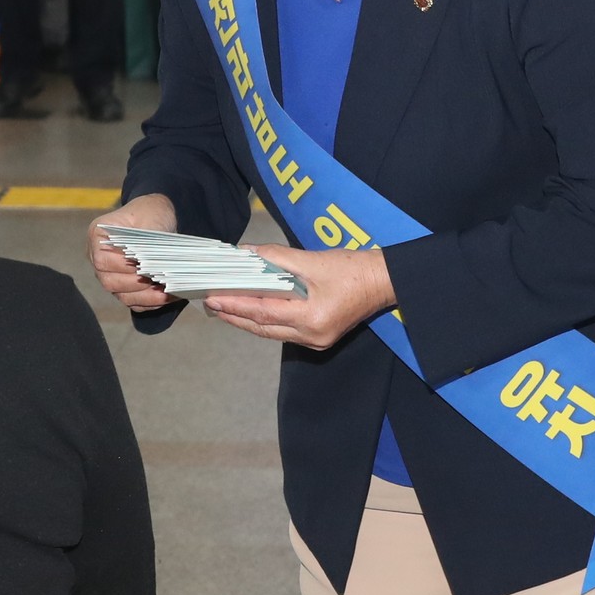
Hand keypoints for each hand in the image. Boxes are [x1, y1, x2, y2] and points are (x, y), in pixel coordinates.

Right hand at [88, 194, 176, 311]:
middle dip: (137, 284)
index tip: (143, 265)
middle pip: (110, 282)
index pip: (102, 260)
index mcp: (98, 237)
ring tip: (168, 291)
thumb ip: (147, 237)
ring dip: (147, 297)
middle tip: (159, 280)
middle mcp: (99, 258)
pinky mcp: (125, 288)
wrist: (156, 217)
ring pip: (123, 296)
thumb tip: (151, 260)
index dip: (123, 266)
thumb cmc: (149, 213)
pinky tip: (169, 296)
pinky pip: (135, 302)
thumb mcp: (150, 216)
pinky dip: (152, 302)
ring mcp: (111, 275)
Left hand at [201, 246, 395, 351]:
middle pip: (263, 328)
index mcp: (311, 319)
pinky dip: (265, 321)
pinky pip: (284, 331)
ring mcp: (316, 340)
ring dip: (247, 320)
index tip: (212, 297)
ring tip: (224, 308)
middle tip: (210, 304)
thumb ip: (277, 258)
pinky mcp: (319, 337)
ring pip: (272, 332)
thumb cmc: (353, 269)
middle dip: (235, 316)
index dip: (235, 305)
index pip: (263, 313)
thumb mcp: (313, 259)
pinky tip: (252, 311)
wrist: (384, 281)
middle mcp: (311, 336)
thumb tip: (247, 254)